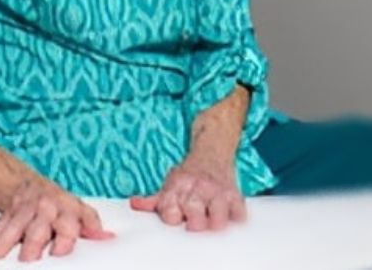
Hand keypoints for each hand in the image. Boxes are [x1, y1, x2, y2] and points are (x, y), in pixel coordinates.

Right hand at [0, 175, 114, 261]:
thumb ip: (91, 223)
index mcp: (65, 209)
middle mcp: (44, 209)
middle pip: (36, 233)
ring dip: (5, 248)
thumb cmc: (58, 203)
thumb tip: (107, 238)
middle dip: (31, 249)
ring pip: (13, 231)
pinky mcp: (6, 215)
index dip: (64, 242)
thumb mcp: (78, 209)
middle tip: (28, 263)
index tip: (59, 255)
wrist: (28, 184)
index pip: (67, 227)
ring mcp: (23, 211)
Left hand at [129, 154, 246, 231]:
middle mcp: (197, 188)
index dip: (172, 216)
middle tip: (194, 222)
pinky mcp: (234, 193)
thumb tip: (134, 204)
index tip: (175, 217)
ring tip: (212, 221)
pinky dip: (235, 216)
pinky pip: (238, 212)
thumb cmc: (189, 172)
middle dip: (194, 222)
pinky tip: (229, 214)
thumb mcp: (170, 182)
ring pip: (217, 215)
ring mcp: (216, 191)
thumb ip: (153, 199)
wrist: (212, 149)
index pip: (170, 211)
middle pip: (194, 214)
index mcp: (178, 186)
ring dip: (215, 221)